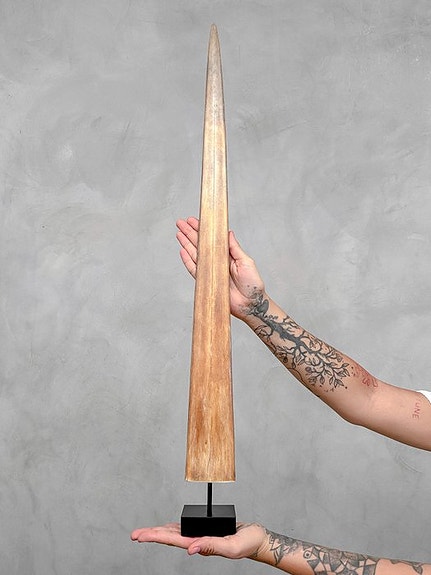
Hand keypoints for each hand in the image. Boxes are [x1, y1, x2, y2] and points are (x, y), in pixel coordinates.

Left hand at [131, 521, 266, 558]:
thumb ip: (212, 546)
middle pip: (170, 538)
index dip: (156, 538)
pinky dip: (173, 528)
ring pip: (175, 535)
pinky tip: (167, 528)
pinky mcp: (206, 531)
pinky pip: (185, 530)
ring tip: (144, 533)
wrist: (258, 540)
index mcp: (201, 546)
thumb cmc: (248, 543)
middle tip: (134, 536)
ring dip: (159, 533)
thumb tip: (191, 549)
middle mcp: (198, 543)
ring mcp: (201, 537)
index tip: (141, 537)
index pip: (173, 541)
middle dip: (152, 536)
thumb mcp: (232, 546)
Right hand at [176, 217, 265, 318]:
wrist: (250, 304)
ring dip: (186, 243)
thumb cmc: (252, 284)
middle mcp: (217, 261)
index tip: (194, 220)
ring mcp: (210, 271)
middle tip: (180, 223)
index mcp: (227, 254)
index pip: (212, 239)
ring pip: (195, 254)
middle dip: (190, 233)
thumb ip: (234, 248)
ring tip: (179, 233)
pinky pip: (194, 269)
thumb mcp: (246, 261)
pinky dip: (187, 260)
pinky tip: (182, 251)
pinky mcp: (206, 281)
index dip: (203, 229)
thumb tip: (228, 232)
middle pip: (200, 244)